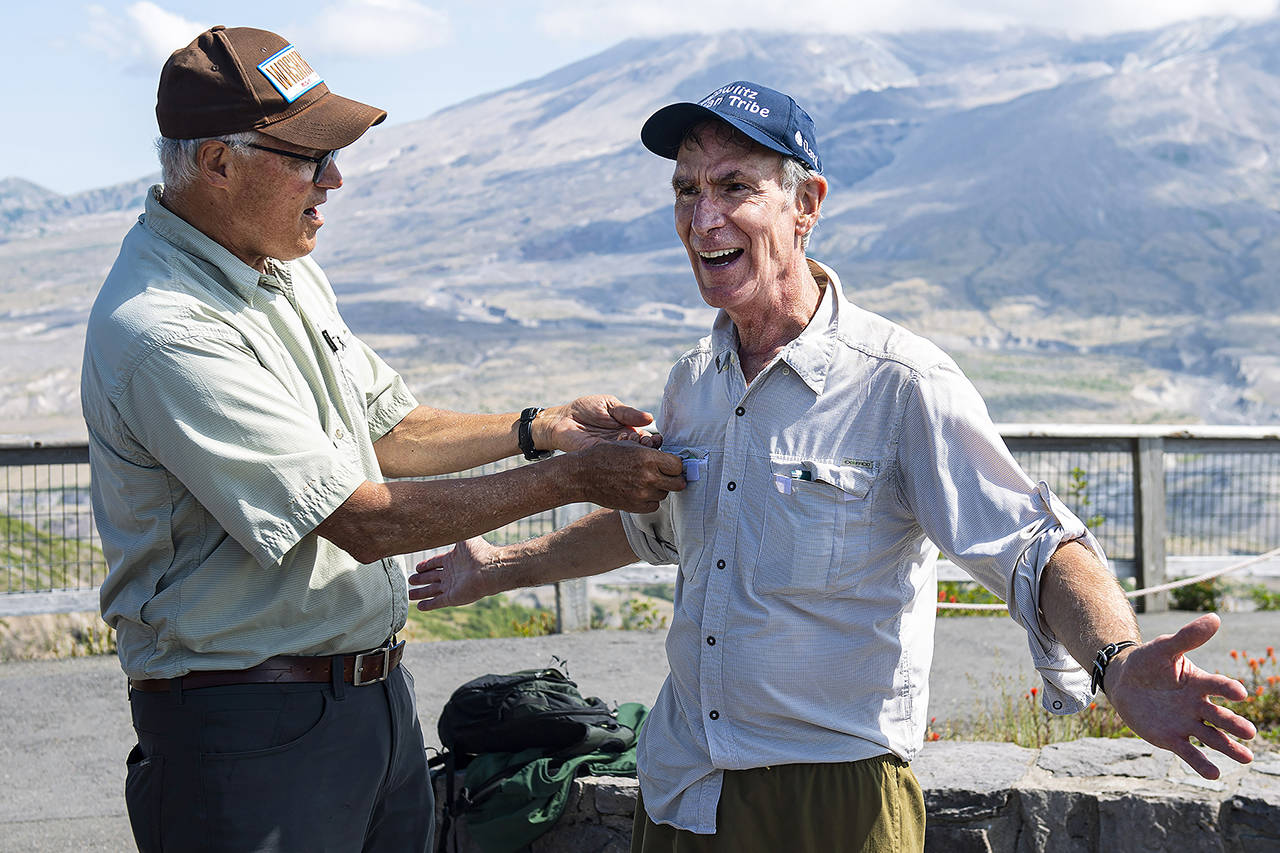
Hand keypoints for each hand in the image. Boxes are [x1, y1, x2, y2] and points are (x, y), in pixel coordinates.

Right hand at [409, 537, 500, 610]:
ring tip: (409, 595)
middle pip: (432, 577)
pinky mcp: (452, 597)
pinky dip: (429, 605)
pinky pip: (437, 602)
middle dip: (421, 579)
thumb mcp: (464, 537)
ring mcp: (452, 586)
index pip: (436, 563)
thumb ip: (454, 531)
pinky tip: (419, 607)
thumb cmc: (479, 551)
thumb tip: (446, 516)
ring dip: (421, 593)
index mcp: (453, 560)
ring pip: (432, 590)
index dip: (426, 565)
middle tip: (410, 580)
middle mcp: (451, 574)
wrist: (490, 569)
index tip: (416, 568)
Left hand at [536, 395, 662, 452]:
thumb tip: (650, 418)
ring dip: (637, 457)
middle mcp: (623, 445)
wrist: (561, 419)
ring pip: (631, 462)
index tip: (657, 439)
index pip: (648, 440)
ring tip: (635, 447)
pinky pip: (615, 464)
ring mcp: (612, 454)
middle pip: (643, 455)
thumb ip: (628, 413)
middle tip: (647, 444)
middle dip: (649, 451)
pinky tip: (624, 453)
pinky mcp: (600, 459)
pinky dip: (622, 460)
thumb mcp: (609, 406)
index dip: (654, 442)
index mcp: (628, 431)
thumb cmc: (585, 409)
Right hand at [568, 442, 684, 513]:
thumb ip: (652, 453)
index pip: (678, 465)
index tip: (671, 464)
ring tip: (646, 481)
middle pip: (678, 483)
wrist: (584, 475)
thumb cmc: (606, 455)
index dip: (676, 465)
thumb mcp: (630, 445)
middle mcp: (648, 477)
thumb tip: (672, 460)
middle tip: (667, 476)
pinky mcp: (635, 507)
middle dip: (674, 479)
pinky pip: (654, 505)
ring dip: (660, 489)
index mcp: (648, 458)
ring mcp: (642, 494)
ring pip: (665, 494)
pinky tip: (640, 491)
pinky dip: (650, 500)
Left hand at [1104, 613, 1255, 778]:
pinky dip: (1201, 763)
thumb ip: (1188, 637)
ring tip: (1246, 757)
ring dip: (1229, 748)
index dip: (1227, 689)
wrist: (1125, 682)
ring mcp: (1187, 723)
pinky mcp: (1172, 739)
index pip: (1217, 685)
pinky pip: (1189, 753)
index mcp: (1199, 683)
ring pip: (1212, 738)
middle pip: (1220, 717)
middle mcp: (1198, 706)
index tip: (1240, 693)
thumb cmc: (1148, 662)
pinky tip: (1215, 774)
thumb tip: (1215, 617)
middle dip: (1235, 725)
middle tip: (1250, 733)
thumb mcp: (1164, 647)